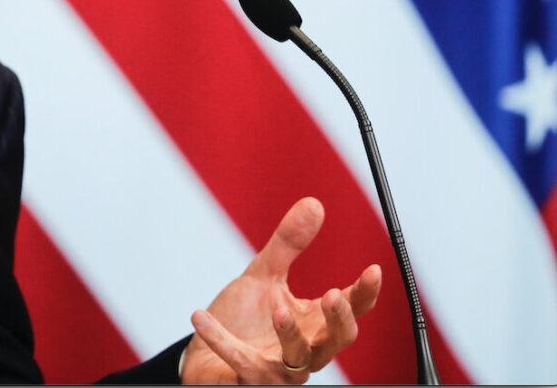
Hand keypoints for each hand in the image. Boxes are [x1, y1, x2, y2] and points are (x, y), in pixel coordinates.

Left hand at [182, 197, 380, 383]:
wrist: (205, 354)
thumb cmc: (243, 320)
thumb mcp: (264, 276)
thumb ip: (288, 244)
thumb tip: (313, 204)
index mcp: (313, 322)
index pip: (350, 309)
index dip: (364, 293)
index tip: (373, 270)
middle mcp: (305, 349)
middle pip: (337, 341)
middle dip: (339, 320)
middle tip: (332, 295)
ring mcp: (280, 369)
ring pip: (298, 358)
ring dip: (290, 334)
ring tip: (277, 308)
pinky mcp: (250, 379)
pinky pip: (240, 362)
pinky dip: (221, 340)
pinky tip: (200, 316)